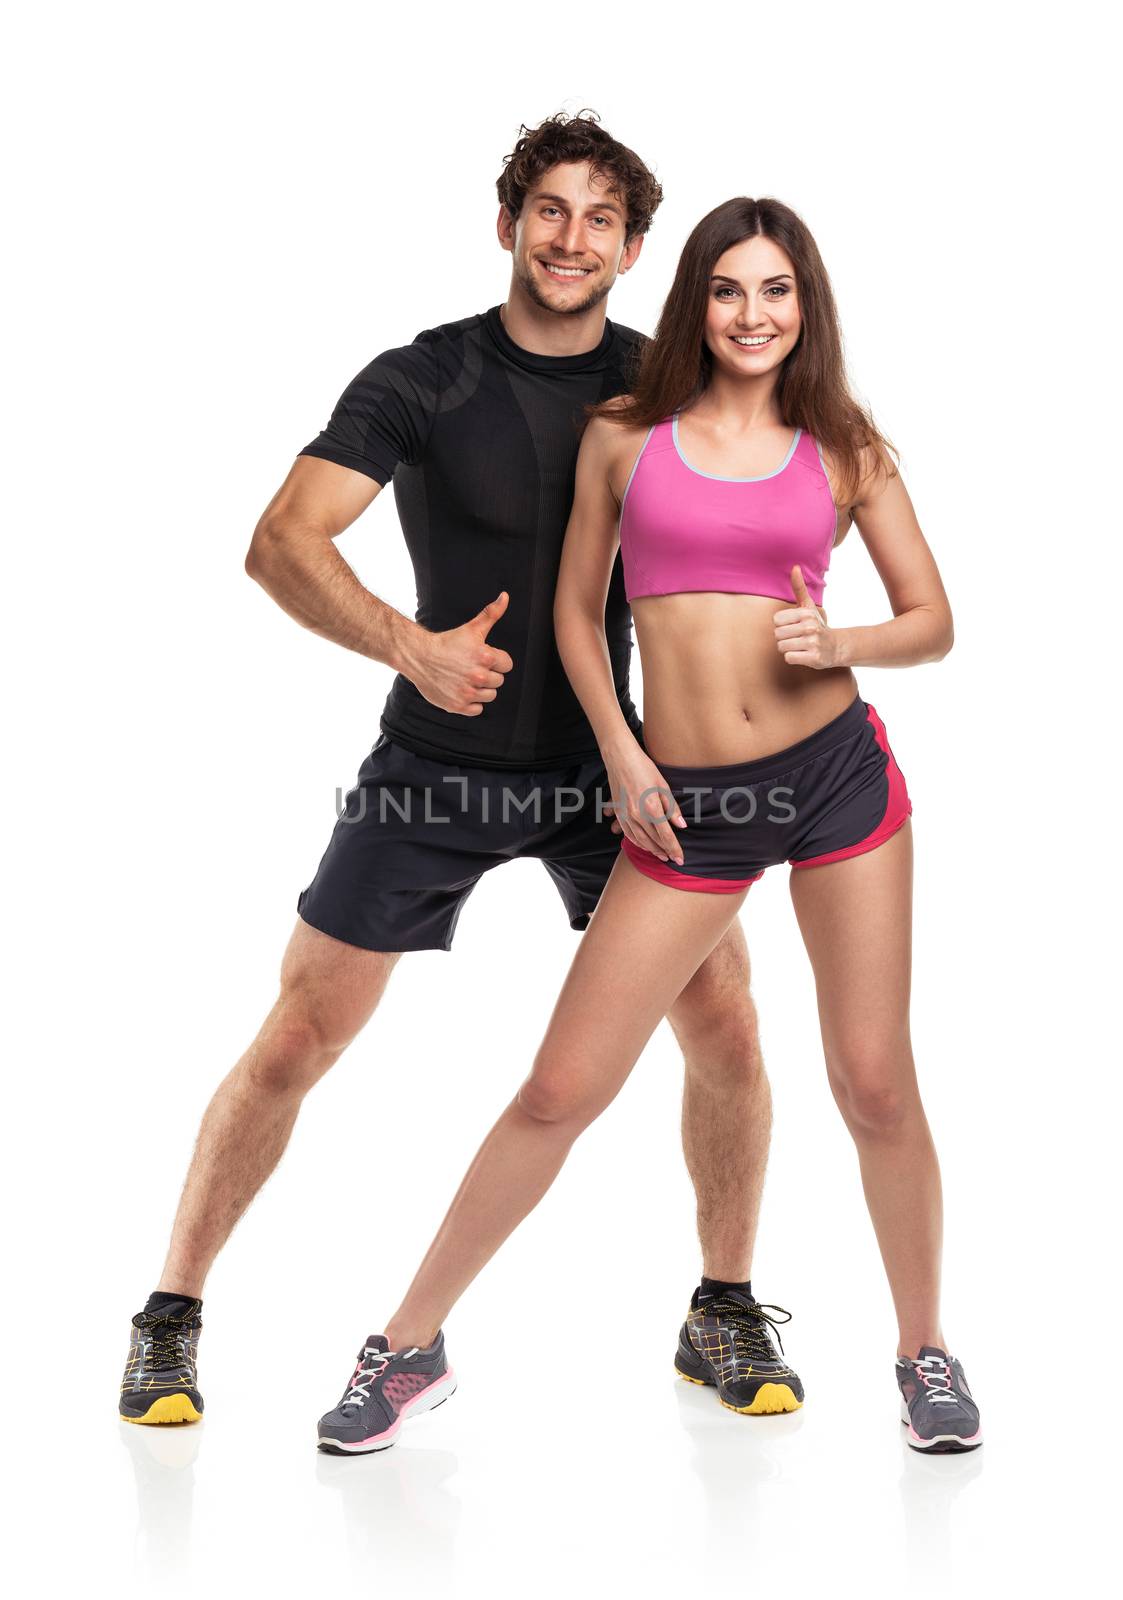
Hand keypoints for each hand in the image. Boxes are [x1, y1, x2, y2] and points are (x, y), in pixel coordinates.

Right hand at [408, 591, 514, 715]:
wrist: (419, 656)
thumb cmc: (447, 642)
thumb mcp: (471, 628)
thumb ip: (492, 614)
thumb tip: (506, 596)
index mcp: (486, 657)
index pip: (507, 665)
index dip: (496, 661)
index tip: (483, 658)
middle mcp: (478, 677)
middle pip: (498, 681)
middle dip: (488, 674)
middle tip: (471, 667)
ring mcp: (468, 692)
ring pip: (490, 696)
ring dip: (481, 689)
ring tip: (467, 678)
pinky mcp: (458, 705)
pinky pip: (477, 709)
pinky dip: (471, 702)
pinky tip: (462, 690)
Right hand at [603, 739, 687, 863]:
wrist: (620, 758)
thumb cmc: (644, 768)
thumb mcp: (663, 786)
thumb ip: (672, 808)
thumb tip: (681, 826)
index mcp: (651, 808)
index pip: (666, 836)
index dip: (674, 849)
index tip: (681, 859)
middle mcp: (637, 815)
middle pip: (653, 841)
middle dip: (664, 852)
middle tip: (673, 859)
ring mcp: (626, 815)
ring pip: (640, 840)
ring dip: (651, 849)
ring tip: (661, 855)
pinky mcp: (618, 813)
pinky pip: (628, 834)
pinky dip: (637, 842)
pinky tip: (643, 844)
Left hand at [773, 566, 842, 668]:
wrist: (835, 647)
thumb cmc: (816, 625)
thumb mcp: (808, 606)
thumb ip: (799, 587)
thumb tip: (795, 567)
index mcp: (806, 613)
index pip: (776, 620)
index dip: (782, 625)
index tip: (794, 626)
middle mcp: (810, 626)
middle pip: (777, 635)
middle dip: (784, 638)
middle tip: (797, 637)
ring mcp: (813, 642)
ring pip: (782, 647)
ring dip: (788, 648)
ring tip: (800, 646)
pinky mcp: (814, 658)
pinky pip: (789, 658)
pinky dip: (793, 658)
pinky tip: (803, 654)